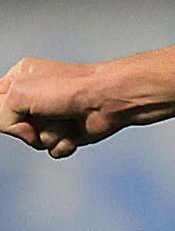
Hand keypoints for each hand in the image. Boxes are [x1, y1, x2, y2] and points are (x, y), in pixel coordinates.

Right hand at [0, 56, 119, 157]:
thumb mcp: (18, 94)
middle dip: (26, 127)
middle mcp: (34, 98)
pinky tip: (75, 130)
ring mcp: (52, 117)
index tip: (15, 113)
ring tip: (64, 118)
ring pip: (35, 141)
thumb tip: (8, 128)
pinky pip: (54, 150)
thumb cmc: (69, 89)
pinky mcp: (68, 134)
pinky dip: (64, 143)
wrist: (108, 101)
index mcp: (19, 80)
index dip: (4, 114)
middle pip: (13, 126)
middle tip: (43, 114)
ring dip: (49, 133)